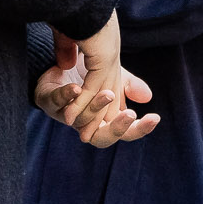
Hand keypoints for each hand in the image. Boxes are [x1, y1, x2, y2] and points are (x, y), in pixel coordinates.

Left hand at [36, 14, 158, 146]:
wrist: (58, 65)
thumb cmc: (88, 78)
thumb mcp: (113, 79)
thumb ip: (129, 86)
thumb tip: (148, 96)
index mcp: (103, 121)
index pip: (124, 132)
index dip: (139, 129)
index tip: (155, 118)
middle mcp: (85, 124)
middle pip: (101, 139)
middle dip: (117, 128)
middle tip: (130, 115)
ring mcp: (65, 115)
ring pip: (80, 121)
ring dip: (95, 108)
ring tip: (108, 94)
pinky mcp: (47, 101)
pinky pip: (56, 102)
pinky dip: (66, 96)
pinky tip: (76, 89)